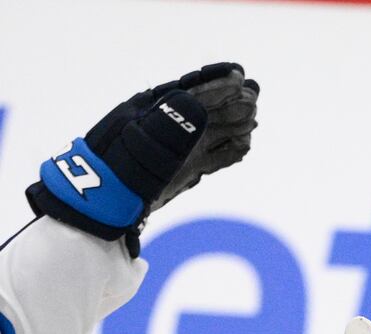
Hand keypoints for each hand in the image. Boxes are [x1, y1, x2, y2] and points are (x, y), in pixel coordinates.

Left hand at [27, 62, 258, 252]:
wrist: (101, 206)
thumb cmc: (116, 171)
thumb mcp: (138, 143)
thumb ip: (168, 125)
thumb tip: (197, 105)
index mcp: (153, 112)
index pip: (189, 91)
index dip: (213, 81)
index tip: (237, 74)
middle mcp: (168, 129)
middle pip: (205, 111)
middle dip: (230, 102)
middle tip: (253, 94)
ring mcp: (177, 152)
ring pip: (212, 134)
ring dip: (234, 126)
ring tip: (253, 118)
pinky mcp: (183, 173)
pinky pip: (212, 159)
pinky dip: (229, 153)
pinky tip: (243, 147)